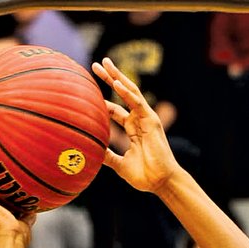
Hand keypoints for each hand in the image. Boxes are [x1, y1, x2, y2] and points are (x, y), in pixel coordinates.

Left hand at [91, 57, 181, 193]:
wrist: (160, 182)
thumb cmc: (144, 176)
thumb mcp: (120, 165)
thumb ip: (108, 157)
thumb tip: (92, 153)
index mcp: (132, 129)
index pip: (115, 109)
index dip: (103, 100)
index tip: (88, 90)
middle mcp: (139, 120)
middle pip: (122, 94)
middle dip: (109, 78)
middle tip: (95, 64)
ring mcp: (146, 118)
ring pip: (130, 91)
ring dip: (117, 77)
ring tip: (105, 63)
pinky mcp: (151, 121)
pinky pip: (137, 103)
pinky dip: (127, 93)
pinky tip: (116, 83)